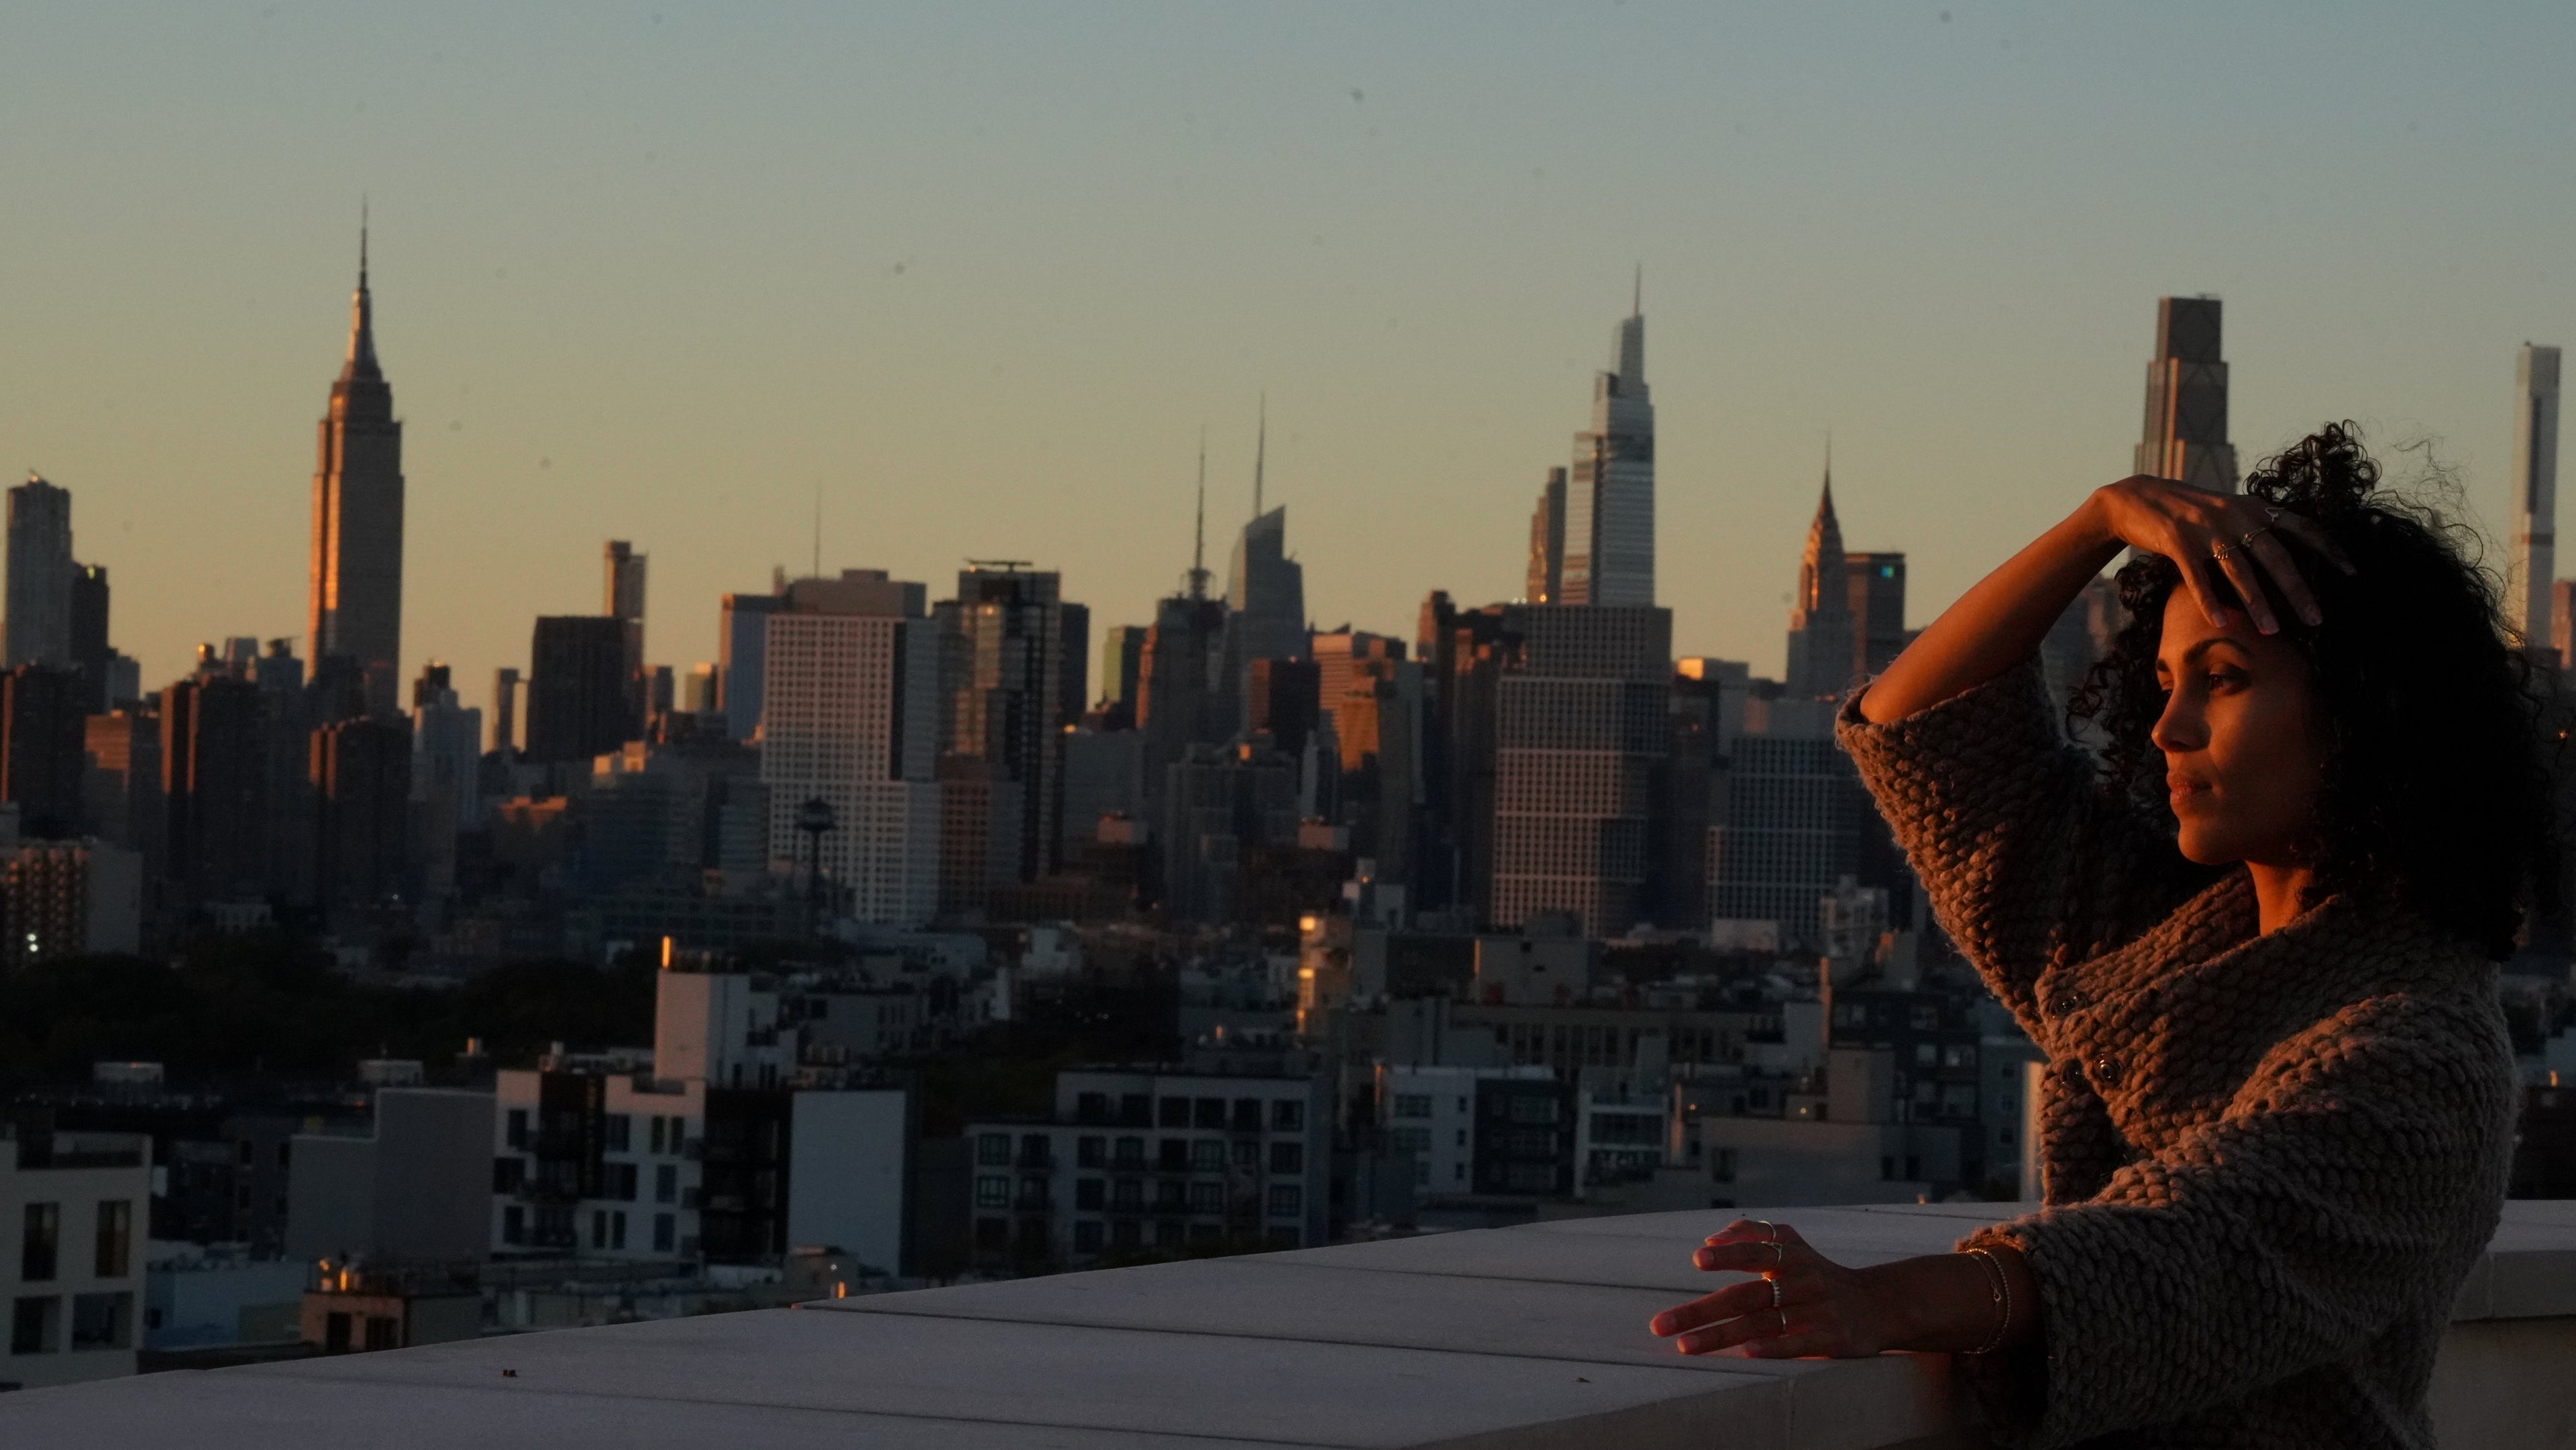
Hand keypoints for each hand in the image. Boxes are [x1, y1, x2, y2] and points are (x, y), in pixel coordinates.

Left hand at [1646, 1219, 1911, 1358]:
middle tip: (1662, 1324)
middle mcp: (1801, 1280)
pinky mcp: (1831, 1338)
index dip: (1728, 1254)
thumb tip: (1711, 1237)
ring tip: (1686, 1346)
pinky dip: (1772, 1347)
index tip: (1697, 1259)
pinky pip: (1798, 1343)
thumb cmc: (1820, 1274)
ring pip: (1761, 1323)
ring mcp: (1817, 1310)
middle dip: (1700, 1311)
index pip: (1755, 1251)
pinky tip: (1747, 1353)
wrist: (1879, 1304)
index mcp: (1790, 1255)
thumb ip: (1753, 1233)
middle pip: (1745, 1295)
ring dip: (1721, 1336)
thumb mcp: (1793, 1245)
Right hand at [2086, 476, 2354, 635]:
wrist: (2136, 498)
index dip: (2328, 548)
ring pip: (2239, 570)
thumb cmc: (2187, 512)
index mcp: (2253, 506)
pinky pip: (2197, 577)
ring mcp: (2205, 527)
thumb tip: (2287, 555)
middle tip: (2316, 619)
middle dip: (2298, 590)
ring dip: (2257, 603)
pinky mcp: (2176, 541)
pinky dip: (2210, 601)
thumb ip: (2255, 525)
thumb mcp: (2227, 509)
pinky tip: (2220, 623)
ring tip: (2272, 631)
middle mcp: (2234, 514)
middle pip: (2275, 556)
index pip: (2301, 526)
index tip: (2351, 571)